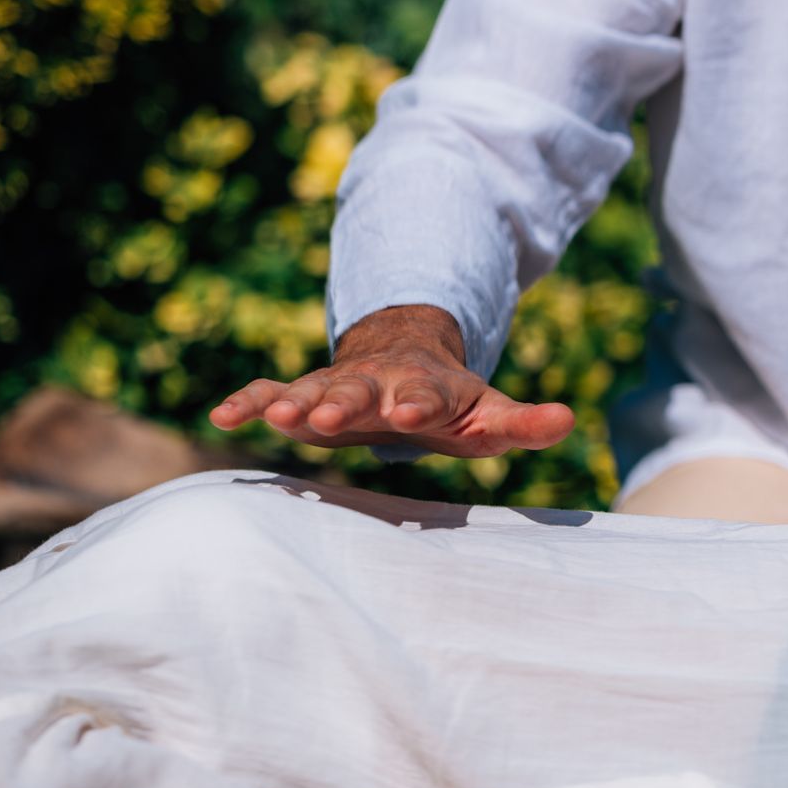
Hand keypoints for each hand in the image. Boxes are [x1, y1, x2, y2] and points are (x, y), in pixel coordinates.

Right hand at [209, 304, 574, 457]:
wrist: (404, 364)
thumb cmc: (451, 403)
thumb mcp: (491, 416)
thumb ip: (525, 423)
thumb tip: (567, 420)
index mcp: (428, 388)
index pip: (425, 396)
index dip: (419, 403)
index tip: (410, 414)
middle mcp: (379, 382)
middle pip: (360, 390)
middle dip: (342, 402)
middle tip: (323, 418)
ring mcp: (338, 385)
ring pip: (311, 390)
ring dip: (290, 402)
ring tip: (270, 417)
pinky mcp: (306, 393)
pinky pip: (272, 391)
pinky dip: (249, 399)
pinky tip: (219, 413)